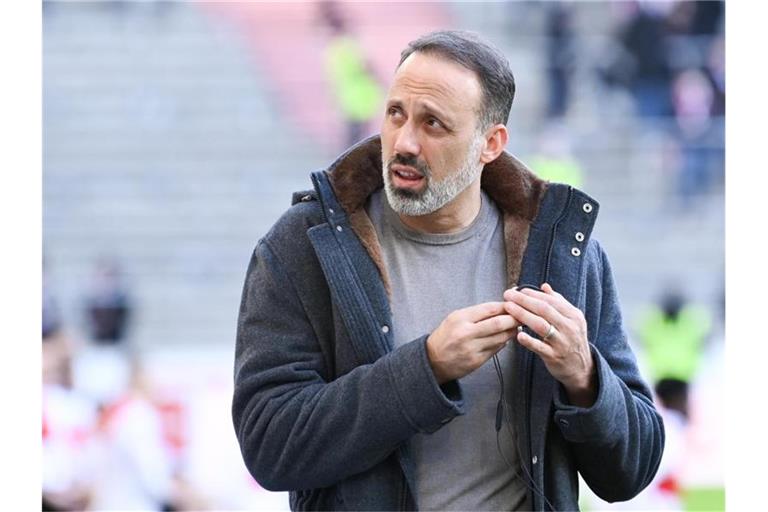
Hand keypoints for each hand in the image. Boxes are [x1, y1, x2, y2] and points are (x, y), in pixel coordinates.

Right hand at [426, 302, 518, 383]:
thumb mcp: (455, 318)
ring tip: (516, 327)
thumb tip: (501, 308)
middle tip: (522, 316)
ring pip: (501, 337)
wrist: (432, 360)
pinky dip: (503, 342)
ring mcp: (472, 348)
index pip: (490, 309)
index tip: (515, 304)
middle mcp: (466, 333)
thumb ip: (477, 313)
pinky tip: (504, 338)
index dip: (506, 306)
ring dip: (512, 331)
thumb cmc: (445, 336)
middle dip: (514, 319)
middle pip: (499, 323)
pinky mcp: (477, 361)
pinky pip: (496, 349)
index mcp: (460, 318)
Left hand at [503, 283, 596, 406]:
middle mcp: (569, 327)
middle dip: (524, 300)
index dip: (533, 294)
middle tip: (508, 295)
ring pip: (541, 326)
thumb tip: (544, 286)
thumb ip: (558, 302)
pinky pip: (540, 347)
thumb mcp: (571, 319)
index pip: (551, 300)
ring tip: (508, 308)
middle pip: (544, 310)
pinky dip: (529, 341)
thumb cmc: (571, 339)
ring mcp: (562, 343)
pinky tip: (518, 334)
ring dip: (522, 315)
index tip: (518, 290)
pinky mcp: (554, 357)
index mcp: (574, 315)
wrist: (581, 367)